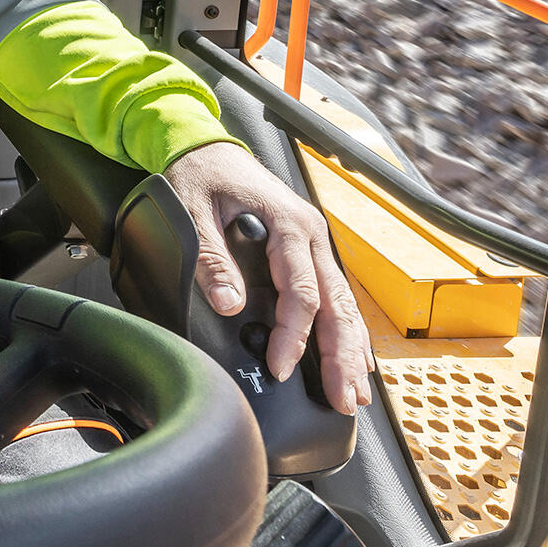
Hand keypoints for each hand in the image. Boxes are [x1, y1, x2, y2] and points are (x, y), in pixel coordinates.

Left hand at [164, 141, 373, 416]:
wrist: (207, 148)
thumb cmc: (201, 175)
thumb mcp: (192, 211)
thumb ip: (211, 259)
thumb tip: (228, 303)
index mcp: (289, 224)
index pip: (301, 293)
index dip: (294, 336)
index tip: (280, 368)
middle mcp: (311, 234)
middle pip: (336, 304)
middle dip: (341, 355)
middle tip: (343, 398)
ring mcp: (315, 242)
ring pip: (343, 302)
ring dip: (351, 349)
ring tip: (355, 392)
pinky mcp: (309, 250)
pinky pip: (335, 294)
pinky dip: (347, 328)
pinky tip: (354, 356)